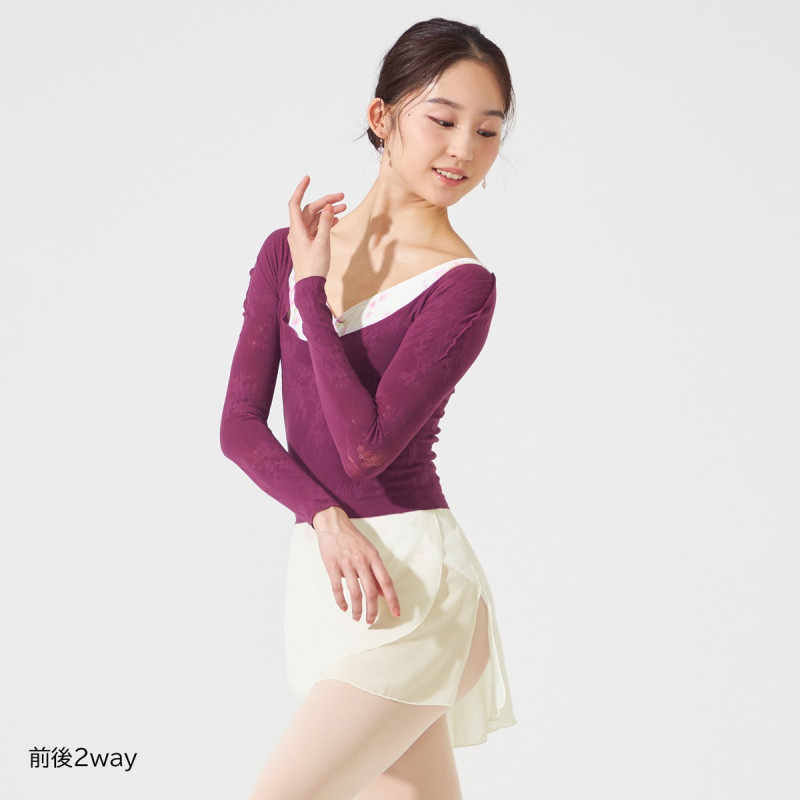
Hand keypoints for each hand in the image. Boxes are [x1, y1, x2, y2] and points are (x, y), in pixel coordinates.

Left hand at [287, 175, 345, 280]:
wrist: (310, 286)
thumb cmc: (314, 267)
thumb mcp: (322, 243)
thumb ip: (325, 224)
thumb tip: (327, 207)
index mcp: (296, 229)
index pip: (295, 203)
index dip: (301, 189)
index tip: (308, 178)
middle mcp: (297, 231)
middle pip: (309, 210)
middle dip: (325, 202)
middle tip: (342, 197)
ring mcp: (303, 238)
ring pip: (314, 219)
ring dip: (327, 212)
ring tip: (344, 207)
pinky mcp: (308, 244)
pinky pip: (316, 228)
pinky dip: (325, 222)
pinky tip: (335, 219)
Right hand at [312, 506, 400, 623]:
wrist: (333, 524)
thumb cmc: (353, 538)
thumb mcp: (369, 551)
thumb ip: (375, 572)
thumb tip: (382, 593)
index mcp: (374, 557)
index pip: (386, 582)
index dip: (392, 599)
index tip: (396, 613)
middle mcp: (362, 561)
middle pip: (370, 591)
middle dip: (372, 610)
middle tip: (371, 621)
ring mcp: (346, 563)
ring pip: (354, 593)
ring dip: (357, 609)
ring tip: (357, 617)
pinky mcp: (332, 566)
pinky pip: (337, 588)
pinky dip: (341, 601)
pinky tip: (344, 607)